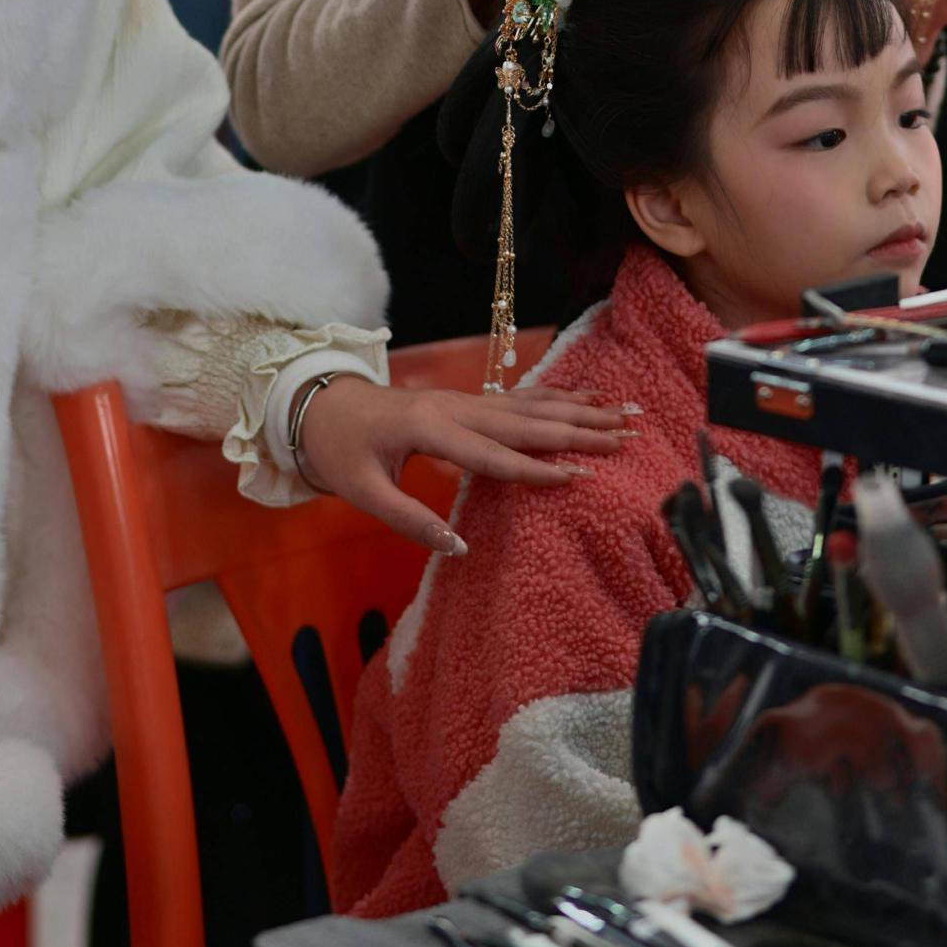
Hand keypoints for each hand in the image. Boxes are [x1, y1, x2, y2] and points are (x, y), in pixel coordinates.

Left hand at [291, 374, 635, 555]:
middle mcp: (455, 408)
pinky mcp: (466, 400)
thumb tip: (459, 548)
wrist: (321, 405)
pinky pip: (518, 398)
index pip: (492, 456)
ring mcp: (464, 399)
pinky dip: (556, 398)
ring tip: (622, 411)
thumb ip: (411, 520)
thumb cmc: (341, 452)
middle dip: (578, 431)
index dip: (536, 469)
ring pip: (529, 405)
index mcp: (430, 430)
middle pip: (525, 422)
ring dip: (578, 409)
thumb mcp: (363, 493)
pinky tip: (586, 397)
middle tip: (625, 436)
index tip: (579, 478)